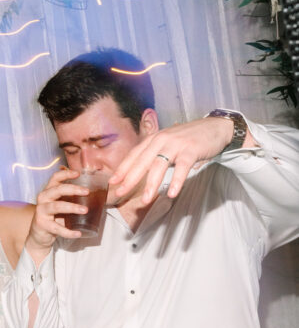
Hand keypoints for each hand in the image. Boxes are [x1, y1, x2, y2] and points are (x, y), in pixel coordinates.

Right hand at [26, 167, 88, 259]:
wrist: (40, 234)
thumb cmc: (54, 216)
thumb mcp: (60, 204)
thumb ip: (71, 197)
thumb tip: (94, 192)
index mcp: (49, 191)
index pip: (55, 178)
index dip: (66, 174)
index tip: (79, 173)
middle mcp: (43, 198)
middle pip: (57, 190)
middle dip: (73, 189)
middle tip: (87, 192)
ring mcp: (41, 211)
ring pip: (57, 206)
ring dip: (72, 207)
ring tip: (85, 210)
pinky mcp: (42, 224)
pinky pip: (57, 228)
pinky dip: (68, 232)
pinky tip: (78, 233)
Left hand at [109, 116, 238, 203]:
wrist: (214, 127)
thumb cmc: (188, 138)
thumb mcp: (167, 143)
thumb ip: (153, 154)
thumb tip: (137, 171)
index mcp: (153, 139)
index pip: (134, 155)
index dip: (123, 169)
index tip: (112, 182)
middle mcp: (161, 139)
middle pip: (142, 161)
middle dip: (130, 178)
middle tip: (121, 193)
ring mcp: (176, 144)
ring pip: (159, 165)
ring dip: (151, 184)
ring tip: (146, 200)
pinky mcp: (191, 149)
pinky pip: (182, 167)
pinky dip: (177, 180)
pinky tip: (172, 193)